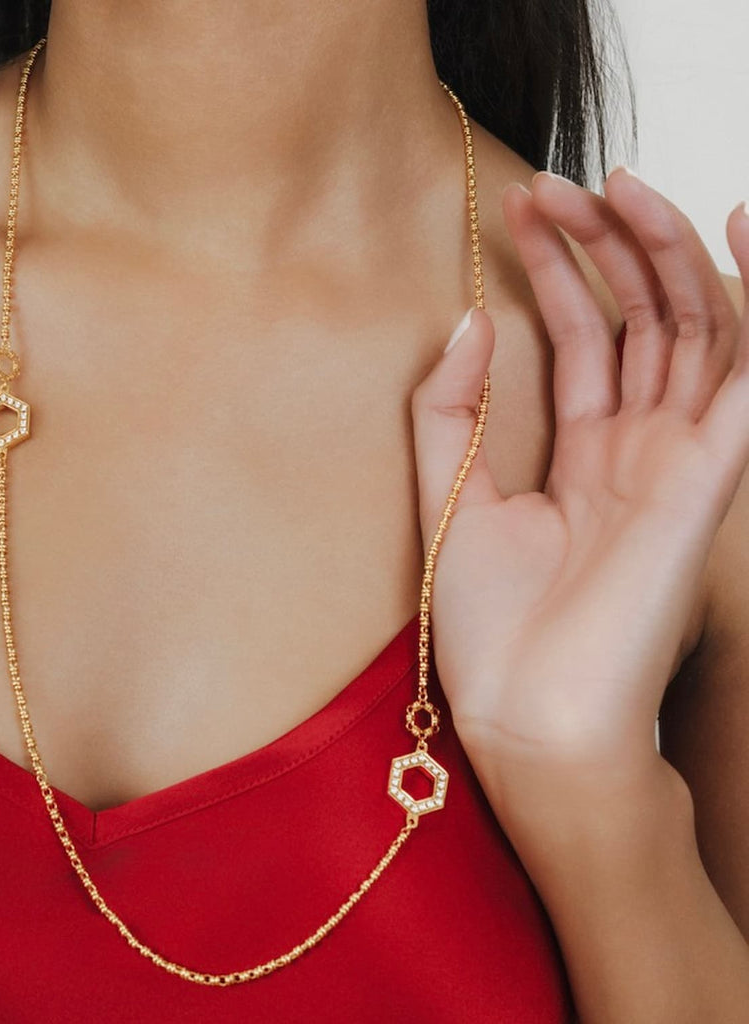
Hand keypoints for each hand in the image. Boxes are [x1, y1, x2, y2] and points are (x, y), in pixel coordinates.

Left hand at [411, 169, 748, 775]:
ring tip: (612, 186)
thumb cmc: (489, 623)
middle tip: (559, 187)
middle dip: (605, 246)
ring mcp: (681, 457)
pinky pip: (748, 368)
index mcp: (584, 457)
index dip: (560, 270)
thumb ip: (451, 409)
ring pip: (690, 327)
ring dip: (657, 251)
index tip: (521, 212)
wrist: (526, 709)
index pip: (585, 337)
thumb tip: (466, 317)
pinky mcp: (711, 473)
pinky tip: (735, 227)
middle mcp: (640, 450)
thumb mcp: (448, 495)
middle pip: (638, 320)